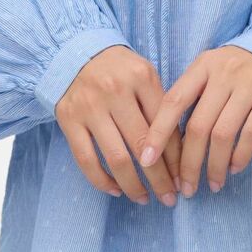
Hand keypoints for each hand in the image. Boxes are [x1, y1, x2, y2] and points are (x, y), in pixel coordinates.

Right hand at [55, 45, 181, 206]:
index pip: (165, 125)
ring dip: (134, 186)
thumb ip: (160, 105)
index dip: (176, 158)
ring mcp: (90, 107)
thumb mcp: (144, 75)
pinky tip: (116, 190)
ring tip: (145, 198)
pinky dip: (102, 181)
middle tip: (170, 198)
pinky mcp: (69, 120)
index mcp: (141, 77)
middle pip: (143, 146)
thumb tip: (180, 153)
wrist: (74, 52)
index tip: (183, 178)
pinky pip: (86, 160)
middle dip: (160, 178)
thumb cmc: (118, 69)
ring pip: (116, 158)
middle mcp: (116, 91)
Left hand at [138, 46, 251, 195]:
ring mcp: (250, 85)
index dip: (158, 133)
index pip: (174, 101)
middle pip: (199, 126)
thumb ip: (189, 96)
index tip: (146, 160)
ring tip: (212, 184)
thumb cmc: (232, 69)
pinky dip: (240, 156)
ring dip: (214, 165)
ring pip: (224, 134)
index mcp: (202, 66)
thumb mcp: (207, 71)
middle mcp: (224, 74)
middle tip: (186, 188)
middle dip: (189, 163)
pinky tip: (233, 169)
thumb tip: (166, 142)